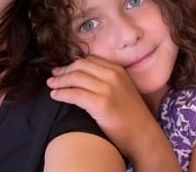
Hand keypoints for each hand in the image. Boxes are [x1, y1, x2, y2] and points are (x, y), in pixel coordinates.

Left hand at [47, 56, 179, 170]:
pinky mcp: (101, 103)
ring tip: (51, 85)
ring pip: (75, 78)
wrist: (144, 135)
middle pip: (80, 66)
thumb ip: (108, 80)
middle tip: (53, 76)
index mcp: (118, 70)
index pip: (90, 60)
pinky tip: (55, 96)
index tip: (63, 69)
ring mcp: (107, 89)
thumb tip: (84, 77)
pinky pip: (75, 94)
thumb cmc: (132, 116)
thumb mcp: (124, 89)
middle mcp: (113, 76)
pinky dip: (62, 93)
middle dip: (64, 70)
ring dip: (59, 81)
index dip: (73, 64)